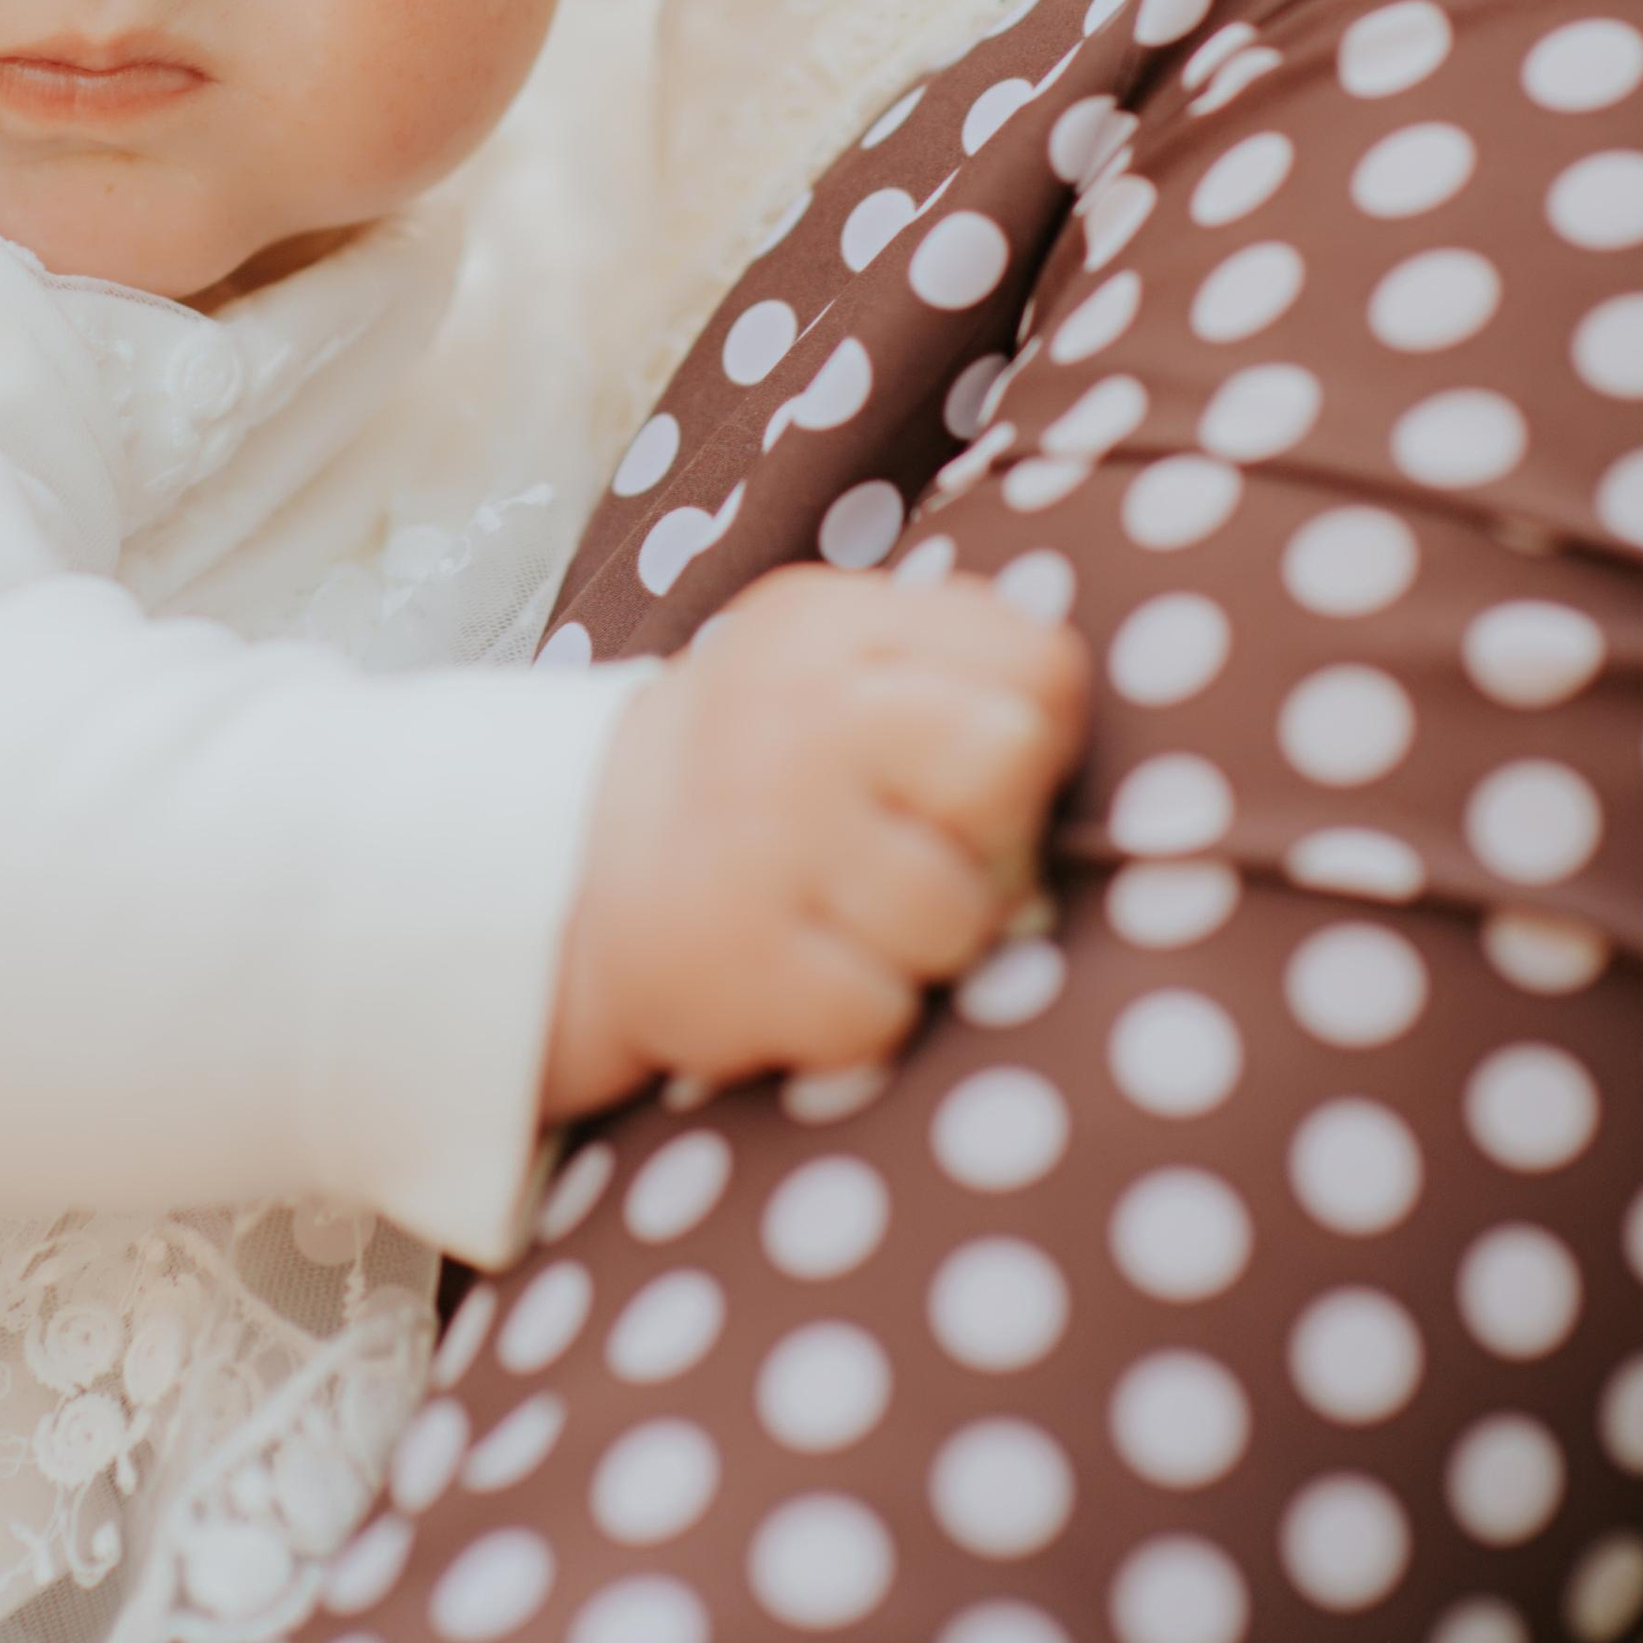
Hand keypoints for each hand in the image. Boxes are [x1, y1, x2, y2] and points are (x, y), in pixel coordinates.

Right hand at [542, 568, 1088, 1117]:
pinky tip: (800, 971)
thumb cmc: (770, 767)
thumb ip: (960, 655)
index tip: (964, 770)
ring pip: (960, 917)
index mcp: (828, 626)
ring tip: (848, 915)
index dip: (1035, 735)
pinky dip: (855, 1017)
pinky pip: (882, 1016)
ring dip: (924, 943)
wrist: (579, 872)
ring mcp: (756, 837)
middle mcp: (790, 714)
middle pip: (1008, 766)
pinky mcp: (733, 961)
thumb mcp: (841, 661)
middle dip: (993, 837)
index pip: (1037, 668)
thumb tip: (1063, 715)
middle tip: (916, 850)